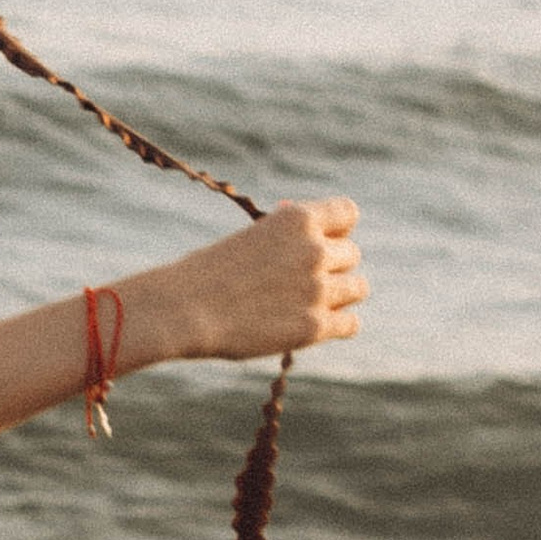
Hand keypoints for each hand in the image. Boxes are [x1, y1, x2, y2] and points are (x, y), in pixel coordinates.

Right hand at [133, 199, 365, 365]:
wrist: (182, 310)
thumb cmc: (205, 273)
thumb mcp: (249, 237)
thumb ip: (285, 239)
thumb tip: (314, 239)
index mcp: (297, 219)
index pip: (347, 213)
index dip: (334, 229)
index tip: (316, 241)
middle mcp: (314, 250)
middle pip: (352, 254)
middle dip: (332, 265)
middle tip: (301, 281)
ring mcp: (318, 289)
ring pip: (358, 287)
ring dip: (338, 295)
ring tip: (309, 303)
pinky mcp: (315, 326)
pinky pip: (351, 324)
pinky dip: (337, 325)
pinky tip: (315, 326)